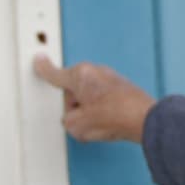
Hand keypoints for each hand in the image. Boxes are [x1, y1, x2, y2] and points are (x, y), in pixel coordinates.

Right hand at [33, 53, 155, 143]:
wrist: (145, 120)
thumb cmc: (115, 117)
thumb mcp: (76, 125)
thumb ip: (67, 120)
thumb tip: (76, 120)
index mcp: (80, 74)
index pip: (56, 74)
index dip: (44, 69)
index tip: (39, 60)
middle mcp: (96, 71)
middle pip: (74, 93)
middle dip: (76, 108)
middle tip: (87, 120)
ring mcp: (111, 78)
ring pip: (90, 99)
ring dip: (93, 111)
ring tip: (105, 122)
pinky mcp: (123, 88)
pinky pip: (106, 103)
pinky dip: (107, 112)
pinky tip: (114, 122)